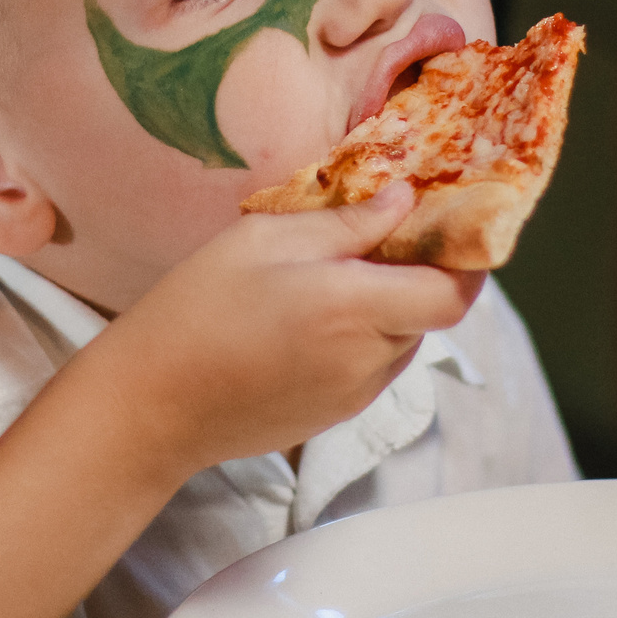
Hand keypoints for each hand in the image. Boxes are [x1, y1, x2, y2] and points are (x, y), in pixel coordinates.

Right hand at [77, 182, 484, 479]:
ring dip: (389, 305)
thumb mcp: (263, 239)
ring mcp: (355, 395)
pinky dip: (364, 335)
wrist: (150, 406)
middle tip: (380, 233)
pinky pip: (373, 366)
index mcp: (356, 308)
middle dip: (419, 272)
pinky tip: (311, 316)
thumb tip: (404, 201)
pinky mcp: (334, 416)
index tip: (453, 222)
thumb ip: (345, 223)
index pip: (453, 293)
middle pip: (430, 313)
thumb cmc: (196, 308)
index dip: (467, 259)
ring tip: (334, 275)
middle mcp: (369, 359)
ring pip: (402, 340)